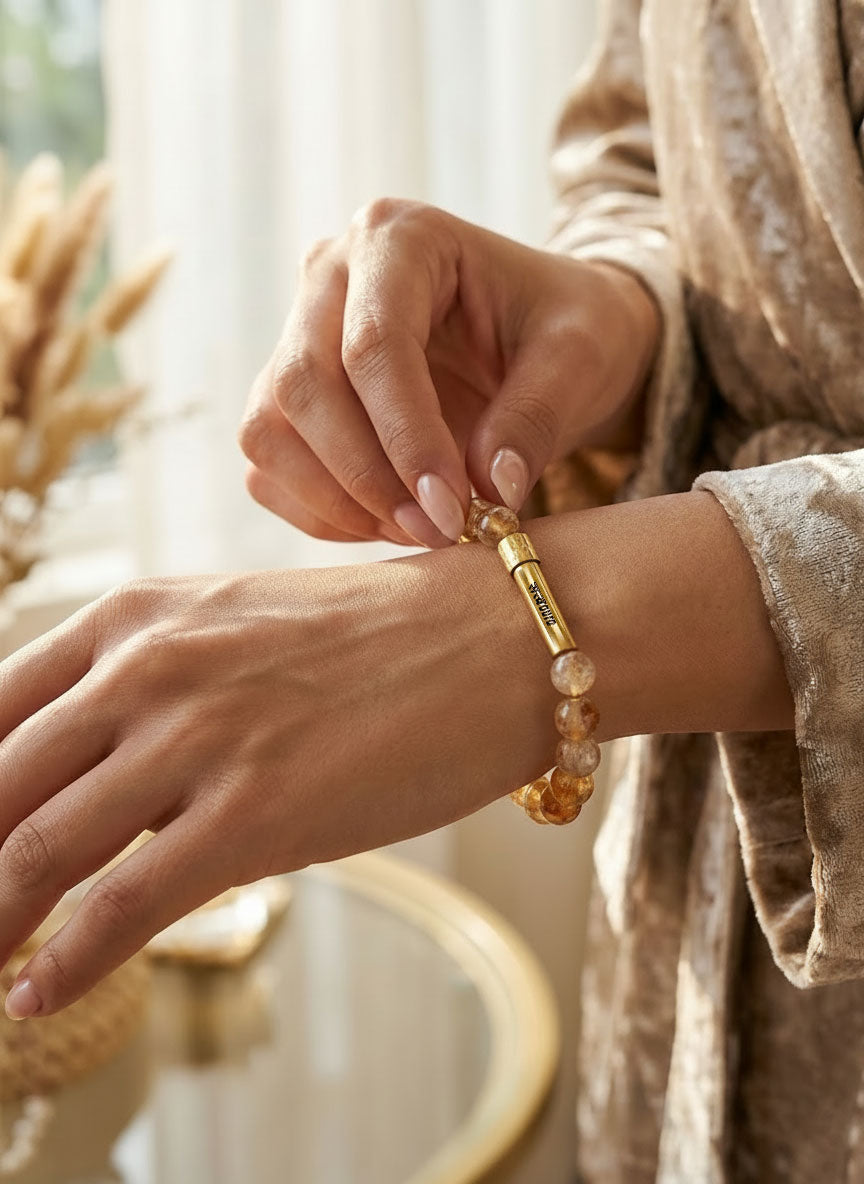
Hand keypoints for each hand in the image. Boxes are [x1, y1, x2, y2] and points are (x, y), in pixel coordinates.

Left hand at [0, 549, 554, 1018]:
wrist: (494, 640)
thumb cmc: (380, 637)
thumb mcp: (237, 629)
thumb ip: (155, 693)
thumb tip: (94, 791)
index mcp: (136, 617)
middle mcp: (149, 668)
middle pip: (1, 786)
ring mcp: (199, 738)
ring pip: (39, 851)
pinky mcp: (255, 814)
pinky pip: (122, 906)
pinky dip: (65, 964)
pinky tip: (34, 996)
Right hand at [239, 199, 658, 546]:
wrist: (546, 336)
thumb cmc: (565, 327)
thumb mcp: (580, 356)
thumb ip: (537, 416)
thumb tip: (491, 489)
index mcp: (401, 238)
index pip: (374, 344)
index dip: (406, 438)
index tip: (452, 508)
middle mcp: (330, 275)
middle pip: (304, 386)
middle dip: (367, 477)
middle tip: (437, 530)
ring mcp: (298, 335)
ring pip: (270, 429)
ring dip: (335, 500)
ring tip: (418, 530)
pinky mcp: (289, 397)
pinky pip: (270, 466)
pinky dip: (319, 511)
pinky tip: (386, 524)